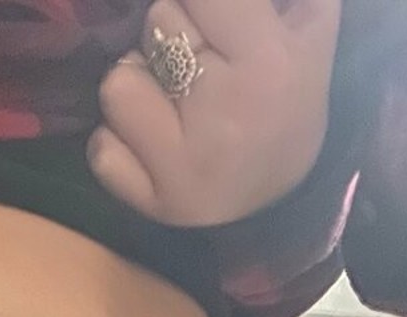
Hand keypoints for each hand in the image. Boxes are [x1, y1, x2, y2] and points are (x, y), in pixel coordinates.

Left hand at [88, 0, 342, 226]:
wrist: (285, 201)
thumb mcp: (304, 33)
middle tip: (200, 68)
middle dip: (171, 38)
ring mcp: (185, 166)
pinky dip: (116, 142)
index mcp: (269, 63)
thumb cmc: (289, 101)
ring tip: (168, 104)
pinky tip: (149, 146)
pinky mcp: (156, 205)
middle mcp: (224, 116)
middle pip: (157, 24)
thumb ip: (256, 2)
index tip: (213, 21)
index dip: (201, 4)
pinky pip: (102, 150)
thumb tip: (206, 0)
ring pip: (118, 85)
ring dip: (135, 86)